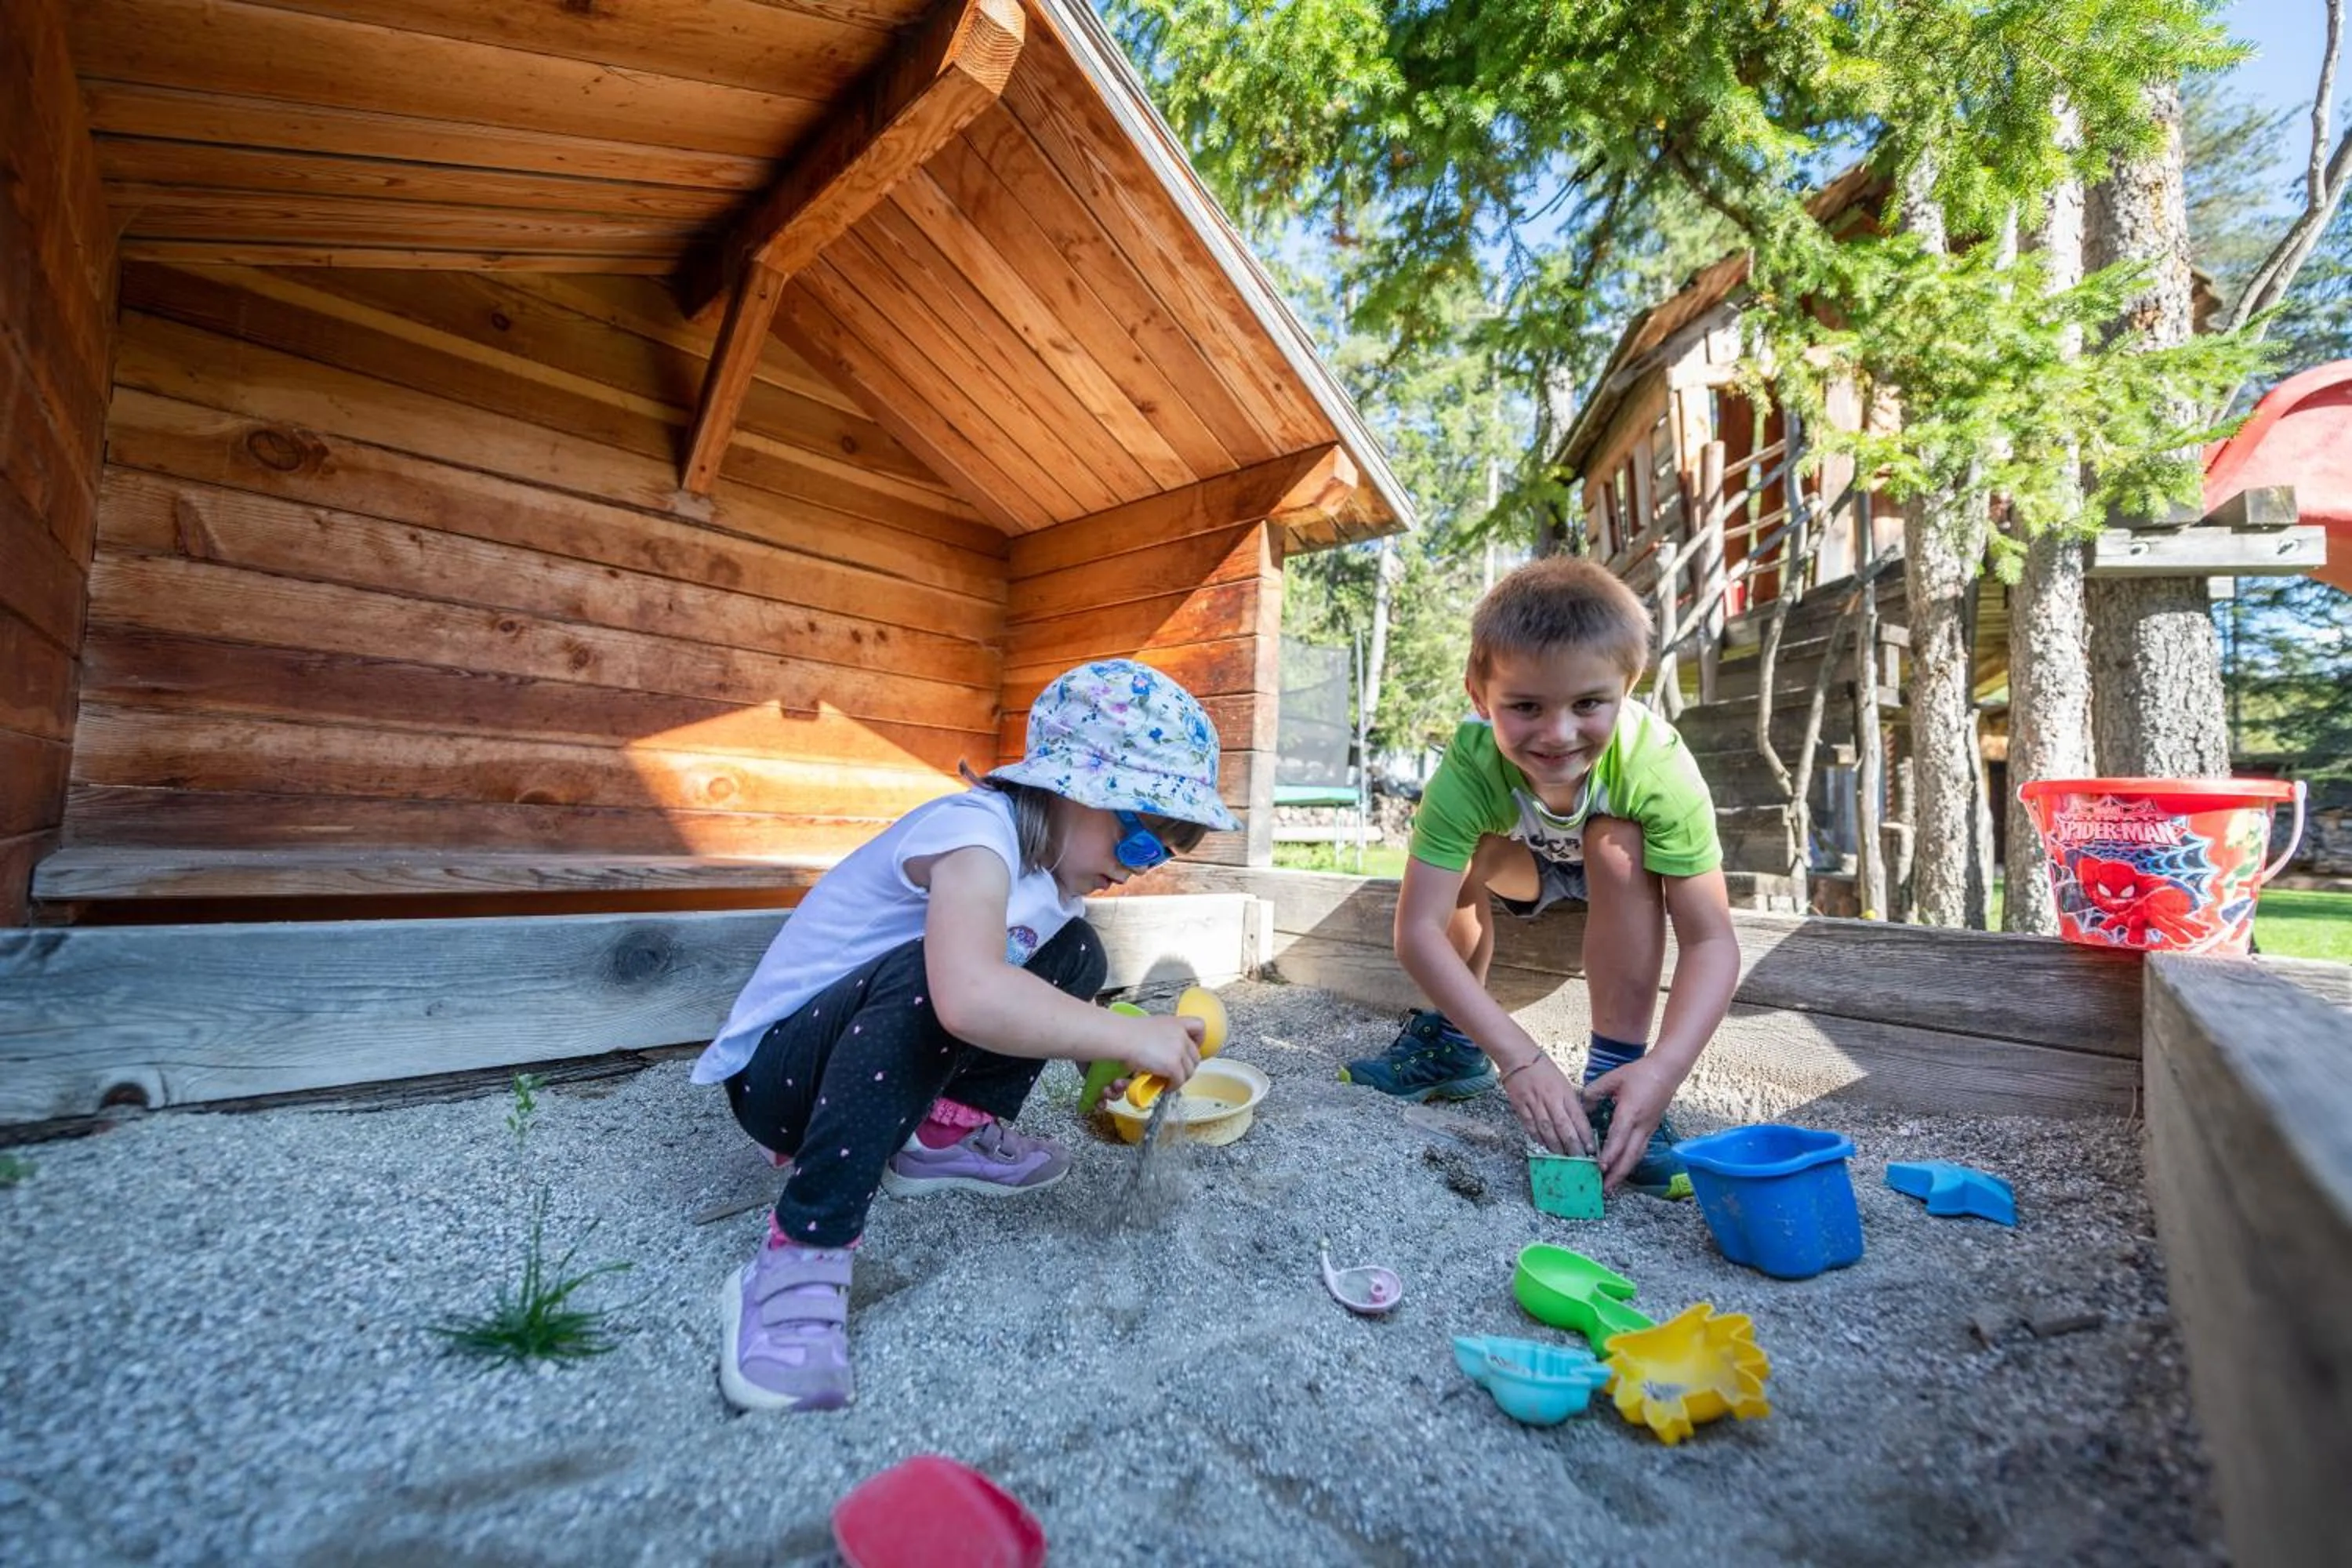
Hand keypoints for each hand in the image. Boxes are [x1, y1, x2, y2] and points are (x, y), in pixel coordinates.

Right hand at [1123, 1014, 1203, 1086]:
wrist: (1122, 1037)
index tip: (1192, 1048)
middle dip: (1186, 1066)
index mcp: (1176, 1023)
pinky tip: (1163, 1086)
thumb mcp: (1152, 1027)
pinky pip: (1179, 1081)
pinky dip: (1172, 1086)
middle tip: (1175, 1072)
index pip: (1200, 1027)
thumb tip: (1163, 1051)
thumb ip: (1163, 1036)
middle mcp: (1181, 1036)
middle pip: (1195, 1056)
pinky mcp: (1174, 1066)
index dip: (1199, 1040)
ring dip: (1179, 1079)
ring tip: (1167, 1081)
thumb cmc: (1128, 1032)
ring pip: (1189, 1071)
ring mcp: (1179, 1051)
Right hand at [1501, 1053, 1594, 1156]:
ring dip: (1556, 1146)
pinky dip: (1537, 1138)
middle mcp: (1551, 1099)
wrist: (1519, 1057)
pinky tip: (1544, 1146)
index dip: (1585, 1135)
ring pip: (1547, 1129)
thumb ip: (1570, 1103)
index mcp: (1565, 1092)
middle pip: (1564, 1127)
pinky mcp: (1520, 1106)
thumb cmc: (1544, 1070)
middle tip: (1579, 1160)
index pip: (1578, 1117)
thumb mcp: (1564, 1083)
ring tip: (1563, 1158)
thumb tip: (1578, 1124)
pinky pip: (1530, 1126)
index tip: (1591, 1150)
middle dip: (1572, 1146)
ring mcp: (1534, 1103)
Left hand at [1583, 1055, 1677, 1191]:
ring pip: (1636, 1156)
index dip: (1609, 1155)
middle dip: (1617, 1174)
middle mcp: (1641, 1126)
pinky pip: (1640, 1150)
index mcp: (1630, 1113)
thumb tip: (1581, 1105)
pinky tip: (1621, 1169)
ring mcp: (1648, 1130)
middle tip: (1604, 1189)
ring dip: (1624, 1172)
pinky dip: (1630, 1162)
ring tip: (1610, 1185)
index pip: (1618, 1139)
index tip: (1599, 1169)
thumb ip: (1594, 1092)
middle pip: (1630, 1156)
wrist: (1667, 1071)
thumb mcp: (1613, 1077)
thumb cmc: (1640, 1073)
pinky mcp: (1651, 1130)